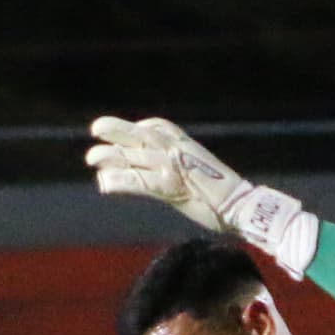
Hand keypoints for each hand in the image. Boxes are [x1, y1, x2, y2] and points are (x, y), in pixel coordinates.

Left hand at [86, 116, 317, 275]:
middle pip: (141, 135)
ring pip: (135, 156)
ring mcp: (173, 167)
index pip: (158, 127)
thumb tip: (174, 176)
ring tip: (92, 158)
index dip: (140, 127)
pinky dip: (120, 181)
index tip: (128, 132)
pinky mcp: (170, 187)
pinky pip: (138, 182)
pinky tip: (104, 183)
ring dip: (111, 156)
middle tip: (96, 129)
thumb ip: (183, 171)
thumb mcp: (203, 176)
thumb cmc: (225, 198)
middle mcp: (178, 151)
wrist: (243, 208)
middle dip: (117, 130)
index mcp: (188, 146)